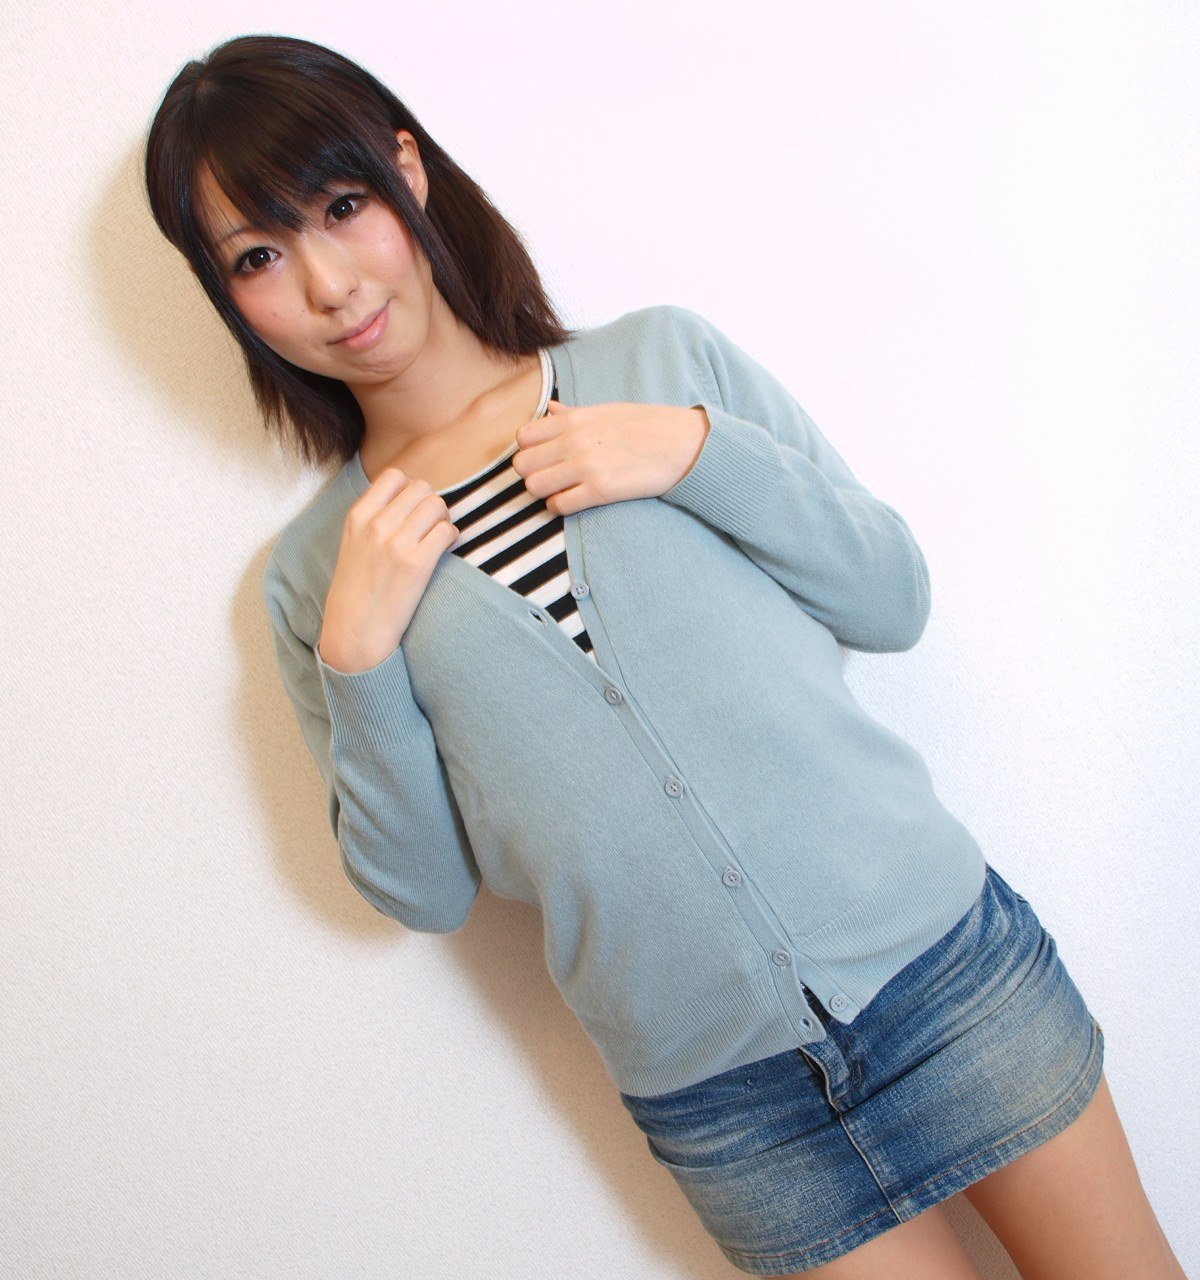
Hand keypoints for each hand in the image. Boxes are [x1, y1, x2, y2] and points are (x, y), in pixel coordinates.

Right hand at [317, 469, 458, 673]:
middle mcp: (376, 524)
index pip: (395, 476)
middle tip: (430, 526)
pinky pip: (447, 531)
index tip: (413, 509)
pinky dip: (452, 537)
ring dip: (443, 519)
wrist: (355, 631)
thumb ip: (374, 518)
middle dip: (431, 504)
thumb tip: (409, 497)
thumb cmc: (356, 590)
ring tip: (436, 538)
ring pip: (437, 505)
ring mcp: (396, 543)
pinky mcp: (417, 564)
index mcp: (358, 516)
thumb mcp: (353, 544)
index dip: (411, 489)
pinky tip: (443, 550)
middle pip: (422, 488)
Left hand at [511, 400, 709, 515]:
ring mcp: (586, 466)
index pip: (523, 437)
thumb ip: (573, 413)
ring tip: (561, 491)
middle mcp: (574, 441)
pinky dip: (561, 506)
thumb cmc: (648, 425)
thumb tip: (550, 409)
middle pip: (522, 465)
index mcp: (574, 420)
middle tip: (551, 478)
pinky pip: (558, 505)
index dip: (529, 451)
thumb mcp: (607, 410)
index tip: (544, 458)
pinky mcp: (600, 490)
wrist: (683, 443)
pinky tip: (575, 500)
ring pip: (534, 487)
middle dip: (532, 474)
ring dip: (544, 493)